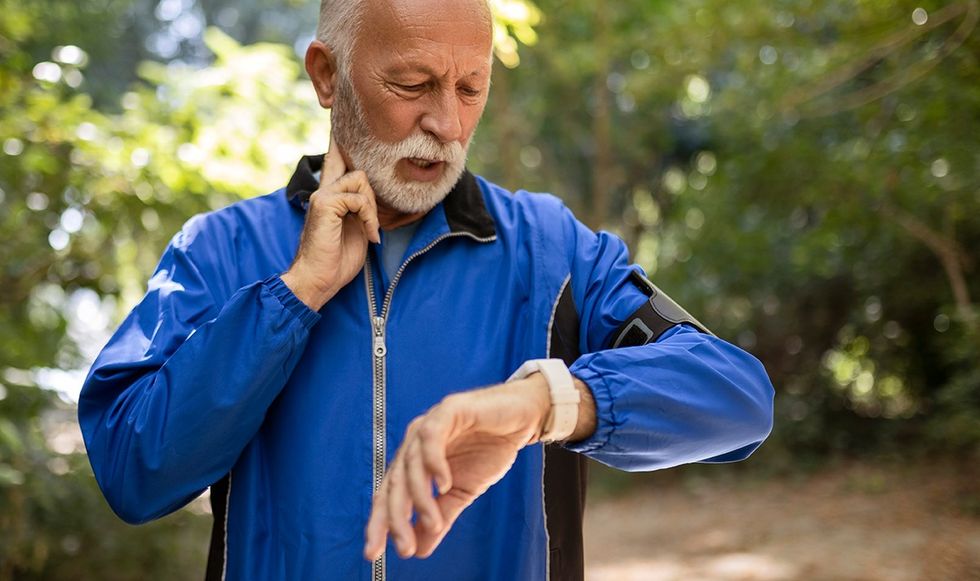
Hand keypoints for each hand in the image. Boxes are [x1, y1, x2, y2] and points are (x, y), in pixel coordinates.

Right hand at [281, 137, 380, 309]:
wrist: (317, 280)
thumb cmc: (336, 259)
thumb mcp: (355, 228)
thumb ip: (360, 207)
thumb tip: (372, 197)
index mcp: (330, 194)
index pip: (335, 157)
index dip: (339, 137)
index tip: (338, 111)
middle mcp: (324, 189)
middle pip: (357, 168)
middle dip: (372, 197)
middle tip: (370, 227)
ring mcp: (323, 195)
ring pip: (361, 180)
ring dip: (372, 210)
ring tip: (368, 232)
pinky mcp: (325, 204)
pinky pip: (359, 197)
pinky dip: (369, 218)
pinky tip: (367, 235)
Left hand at [363, 377, 551, 560]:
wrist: (520, 418)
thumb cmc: (490, 447)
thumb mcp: (462, 491)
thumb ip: (440, 516)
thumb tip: (419, 548)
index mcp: (414, 460)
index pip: (389, 494)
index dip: (380, 523)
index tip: (375, 553)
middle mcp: (414, 443)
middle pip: (394, 482)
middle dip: (396, 518)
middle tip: (404, 547)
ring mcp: (428, 425)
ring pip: (411, 464)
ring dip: (421, 498)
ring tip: (433, 522)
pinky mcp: (447, 410)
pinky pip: (431, 437)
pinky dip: (434, 463)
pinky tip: (444, 484)